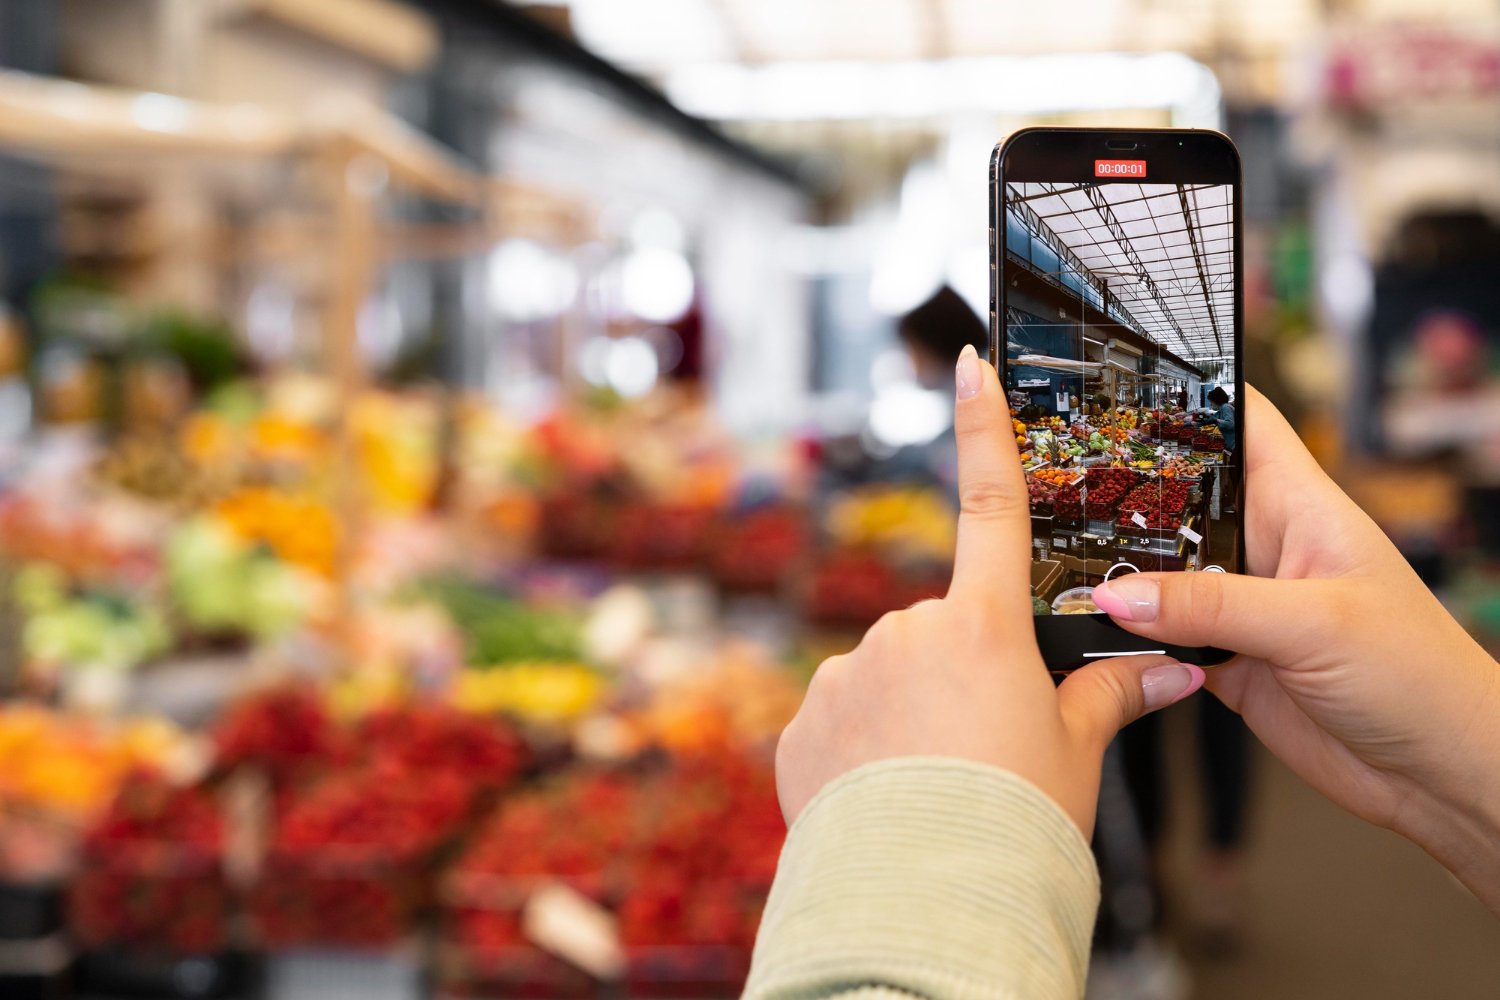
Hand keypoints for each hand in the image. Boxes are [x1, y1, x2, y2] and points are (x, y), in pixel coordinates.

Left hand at [776, 346, 1206, 836]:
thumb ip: (1111, 697)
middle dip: (959, 672)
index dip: (982, 428)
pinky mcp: (804, 720)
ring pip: (888, 675)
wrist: (924, 898)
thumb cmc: (1012, 822)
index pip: (991, 504)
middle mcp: (907, 630)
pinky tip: (885, 797)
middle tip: (982, 748)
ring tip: (933, 783)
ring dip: (907, 715)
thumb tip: (1178, 668)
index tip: (967, 362)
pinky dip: (862, 749)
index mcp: (984, 626)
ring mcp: (846, 671)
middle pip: (942, 629)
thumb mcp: (1075, 754)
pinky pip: (841, 719)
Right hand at [1092, 387, 1499, 911]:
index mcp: (1299, 506)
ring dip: (1120, 574)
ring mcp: (1242, 605)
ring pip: (1161, 574)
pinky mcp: (1226, 659)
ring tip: (1058, 563)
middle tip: (1058, 485)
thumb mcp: (1312, 624)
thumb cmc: (1418, 676)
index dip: (1188, 394)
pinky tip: (1093, 633)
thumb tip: (1119, 595)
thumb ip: (1211, 607)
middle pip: (1181, 499)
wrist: (1439, 772)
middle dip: (1125, 491)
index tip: (1119, 383)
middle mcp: (1264, 547)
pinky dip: (1127, 638)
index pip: (1240, 422)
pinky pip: (1160, 637)